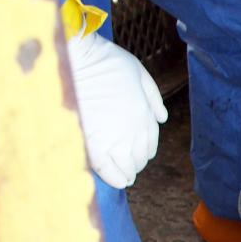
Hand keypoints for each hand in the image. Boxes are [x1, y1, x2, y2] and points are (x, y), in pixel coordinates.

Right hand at [68, 31, 167, 188]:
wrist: (77, 58)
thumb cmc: (106, 61)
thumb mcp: (139, 73)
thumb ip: (153, 97)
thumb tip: (163, 118)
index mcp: (144, 115)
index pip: (150, 143)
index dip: (146, 151)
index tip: (140, 155)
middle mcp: (132, 130)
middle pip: (139, 157)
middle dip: (136, 162)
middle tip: (130, 166)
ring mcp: (113, 138)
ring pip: (126, 166)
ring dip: (127, 173)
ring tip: (125, 177)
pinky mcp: (91, 143)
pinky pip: (106, 169)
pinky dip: (113, 178)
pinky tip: (117, 182)